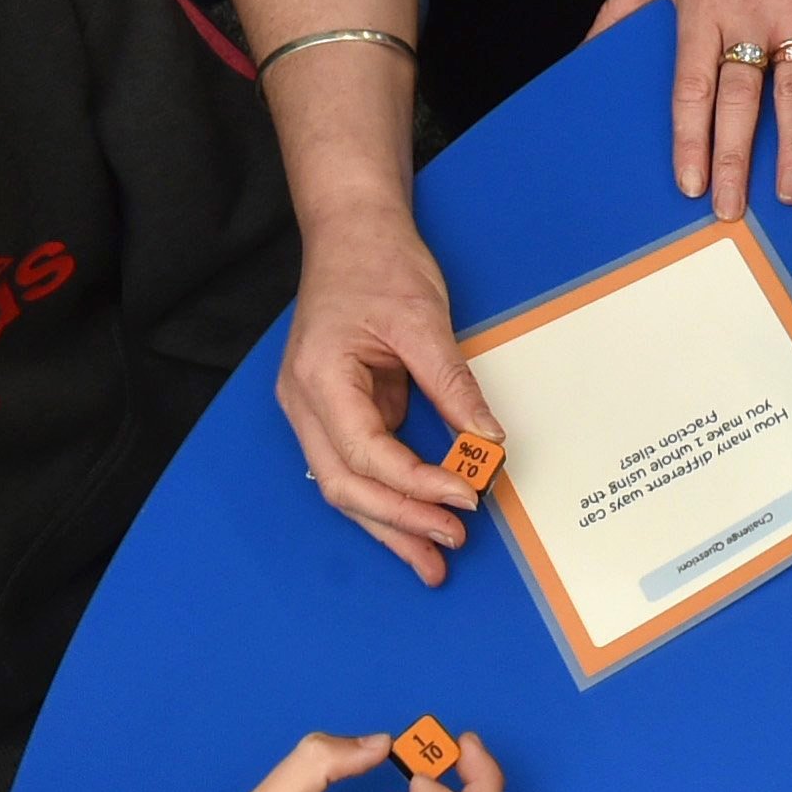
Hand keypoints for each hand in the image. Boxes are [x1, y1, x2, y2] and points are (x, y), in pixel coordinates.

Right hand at [275, 202, 496, 585]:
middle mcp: (304, 402)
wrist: (352, 232)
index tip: (466, 494)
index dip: (416, 482)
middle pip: (345, 484)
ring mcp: (314, 410)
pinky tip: (418, 521)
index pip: (365, 451)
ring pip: (346, 486)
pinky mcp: (337, 411)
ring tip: (433, 560)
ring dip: (391, 523)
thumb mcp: (423, 319)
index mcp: (318, 376)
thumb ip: (452, 384)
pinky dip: (390, 495)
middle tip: (452, 543)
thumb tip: (487, 439)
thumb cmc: (378, 263)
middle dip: (400, 520)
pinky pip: (361, 466)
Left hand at [593, 0, 791, 203]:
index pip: (691, 86)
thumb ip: (624, 4)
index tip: (688, 182)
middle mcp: (753, 13)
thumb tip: (587, 53)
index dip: (689, 138)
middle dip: (734, 159)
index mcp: (705, 4)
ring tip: (789, 195)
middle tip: (730, 209)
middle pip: (741, 100)